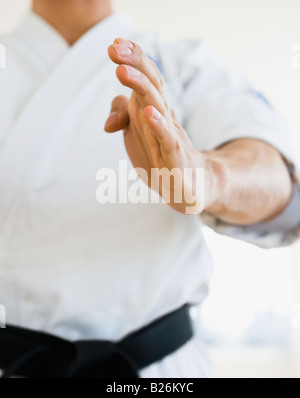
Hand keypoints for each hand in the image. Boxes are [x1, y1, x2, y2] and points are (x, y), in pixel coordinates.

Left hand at [104, 38, 209, 213]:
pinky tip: (147, 113)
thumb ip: (122, 117)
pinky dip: (158, 127)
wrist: (191, 185)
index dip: (133, 61)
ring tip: (122, 71)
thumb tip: (107, 123)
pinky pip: (167, 141)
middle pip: (152, 86)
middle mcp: (164, 119)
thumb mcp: (136, 134)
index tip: (114, 44)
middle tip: (115, 49)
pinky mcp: (176, 160)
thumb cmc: (162, 156)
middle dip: (134, 65)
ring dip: (141, 88)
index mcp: (154, 110)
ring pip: (157, 108)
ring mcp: (171, 138)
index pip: (146, 79)